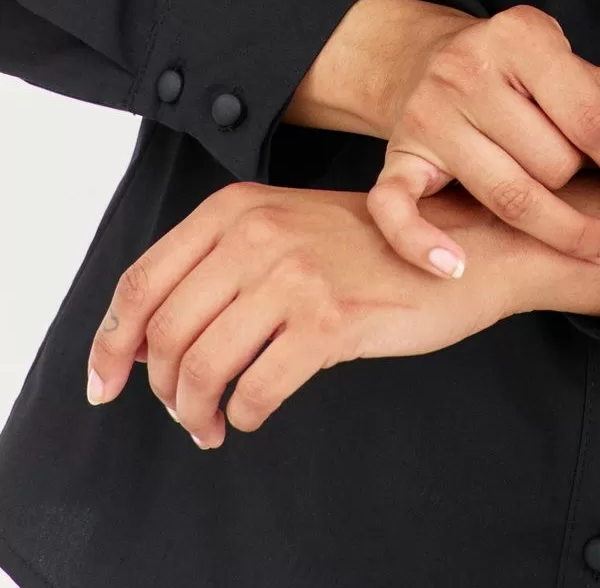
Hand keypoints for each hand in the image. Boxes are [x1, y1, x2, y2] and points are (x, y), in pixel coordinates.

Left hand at [84, 180, 545, 450]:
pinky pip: (256, 389)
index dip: (110, 342)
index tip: (104, 382)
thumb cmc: (374, 245)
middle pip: (164, 332)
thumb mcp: (286, 226)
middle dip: (159, 388)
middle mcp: (257, 233)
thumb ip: (221, 261)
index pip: (141, 282)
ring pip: (202, 366)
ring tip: (211, 424)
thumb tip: (146, 334)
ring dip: (196, 411)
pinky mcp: (330, 319)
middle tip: (180, 411)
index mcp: (236, 208)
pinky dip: (242, 414)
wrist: (462, 246)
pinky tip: (253, 413)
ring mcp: (294, 275)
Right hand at [363, 1, 599, 280]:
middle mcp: (467, 69)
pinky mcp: (397, 157)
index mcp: (520, 36)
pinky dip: (423, 243)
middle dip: (578, 183)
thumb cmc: (525, 79)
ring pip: (502, 194)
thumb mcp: (586, 79)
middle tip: (582, 179)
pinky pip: (397, 209)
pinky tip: (455, 268)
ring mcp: (428, 115)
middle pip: (549, 163)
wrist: (430, 59)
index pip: (588, 117)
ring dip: (548, 224)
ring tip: (574, 231)